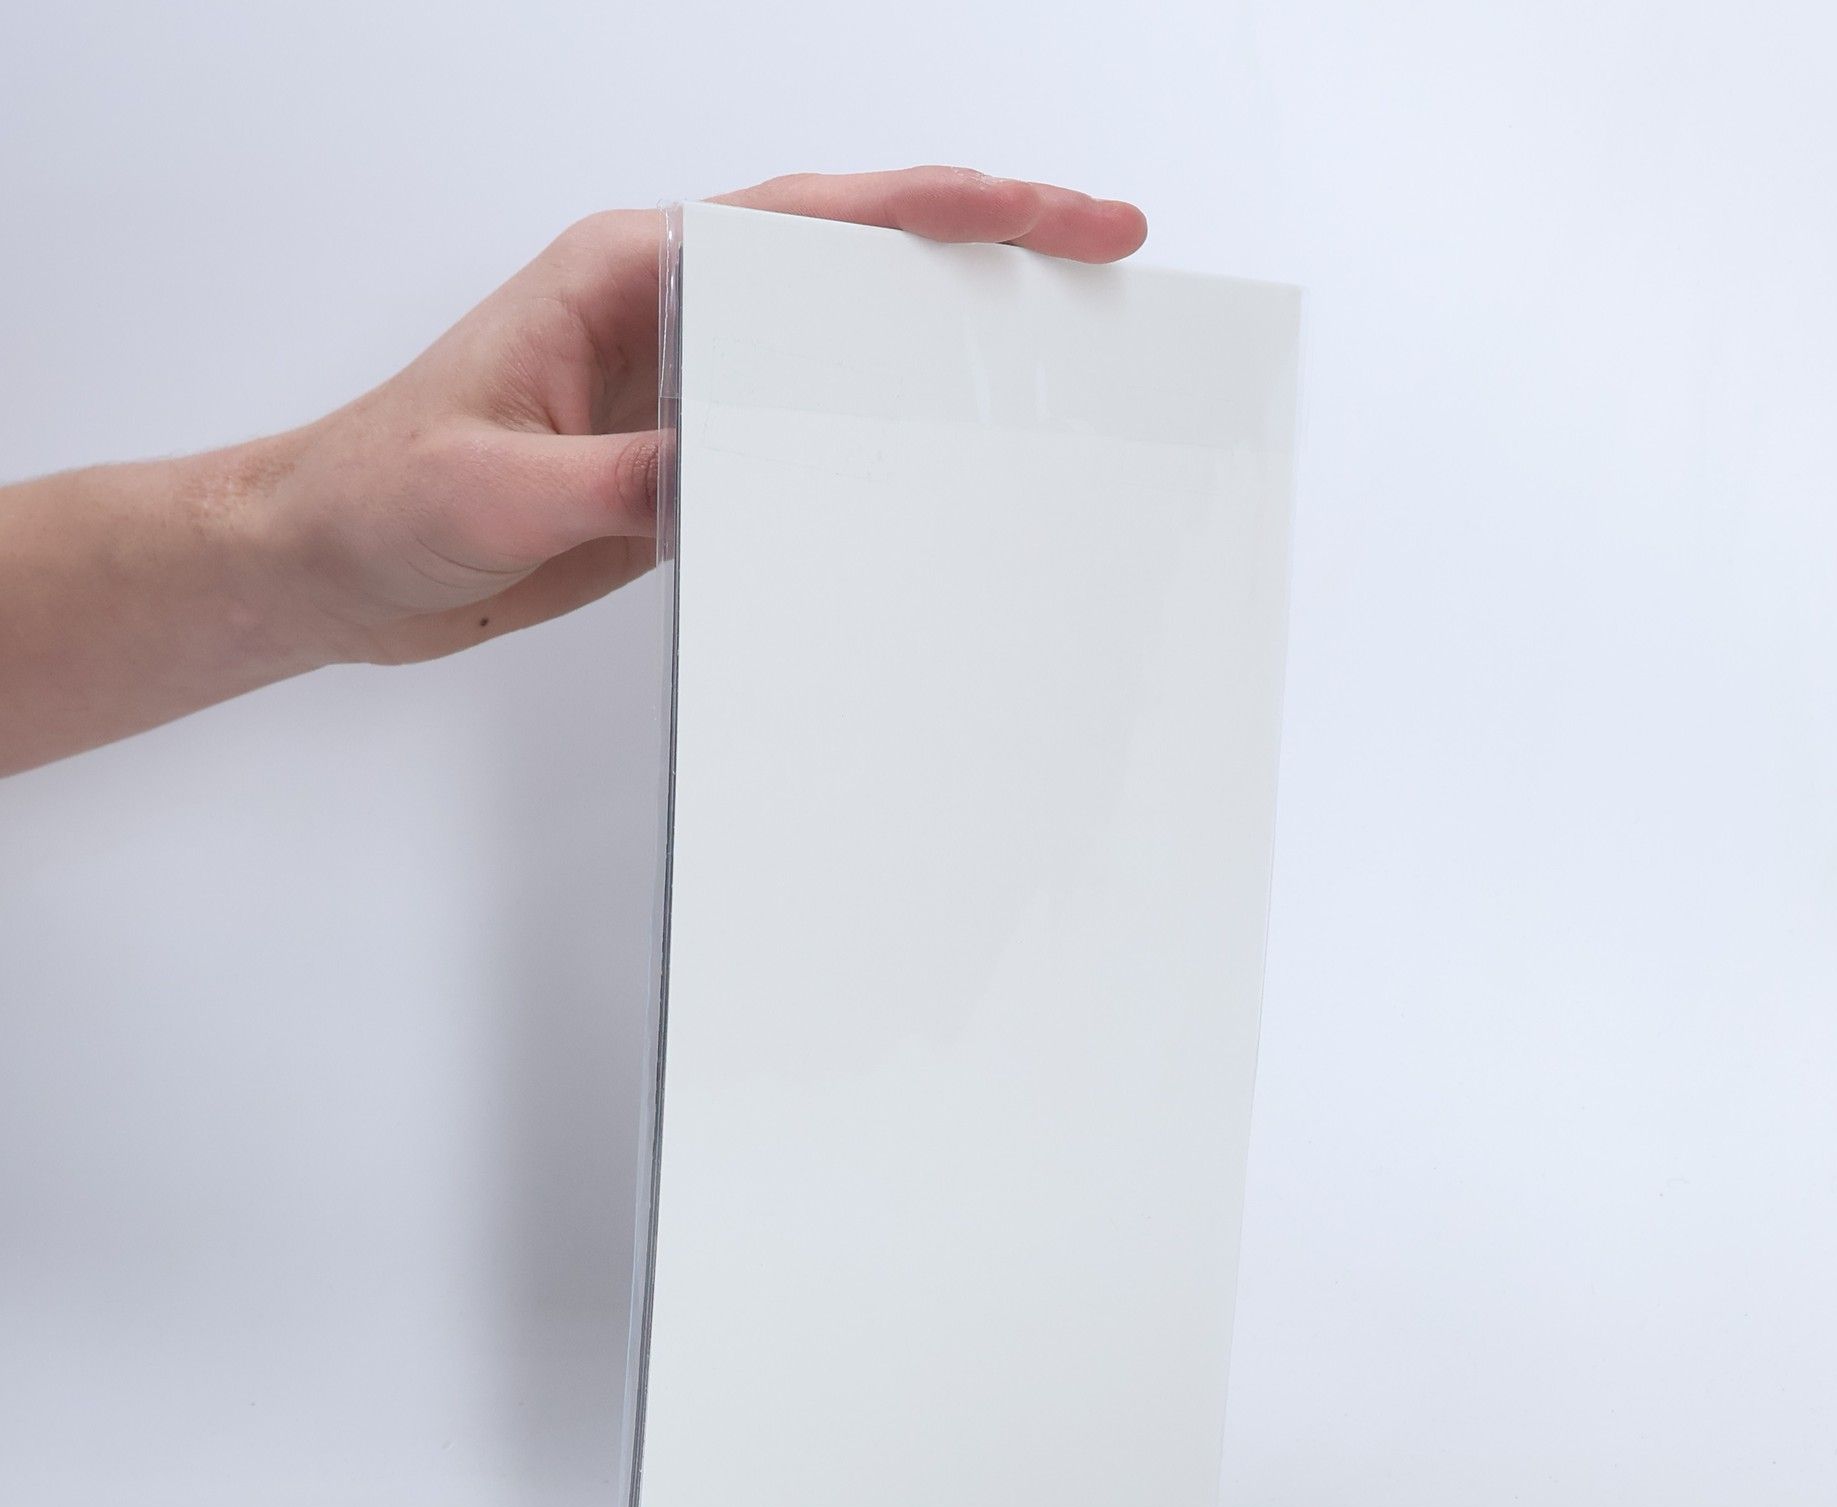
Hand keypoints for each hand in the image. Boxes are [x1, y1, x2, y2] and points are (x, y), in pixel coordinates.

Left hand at [267, 168, 1148, 666]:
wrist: (333, 566)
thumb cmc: (381, 494)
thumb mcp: (499, 486)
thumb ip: (629, 476)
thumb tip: (740, 470)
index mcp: (629, 272)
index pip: (820, 220)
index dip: (949, 208)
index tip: (1052, 215)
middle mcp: (669, 311)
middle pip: (857, 259)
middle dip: (984, 249)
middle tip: (1101, 258)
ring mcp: (684, 385)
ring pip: (841, 347)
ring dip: (940, 346)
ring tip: (1048, 362)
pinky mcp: (683, 460)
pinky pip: (802, 436)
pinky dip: (876, 440)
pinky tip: (933, 463)